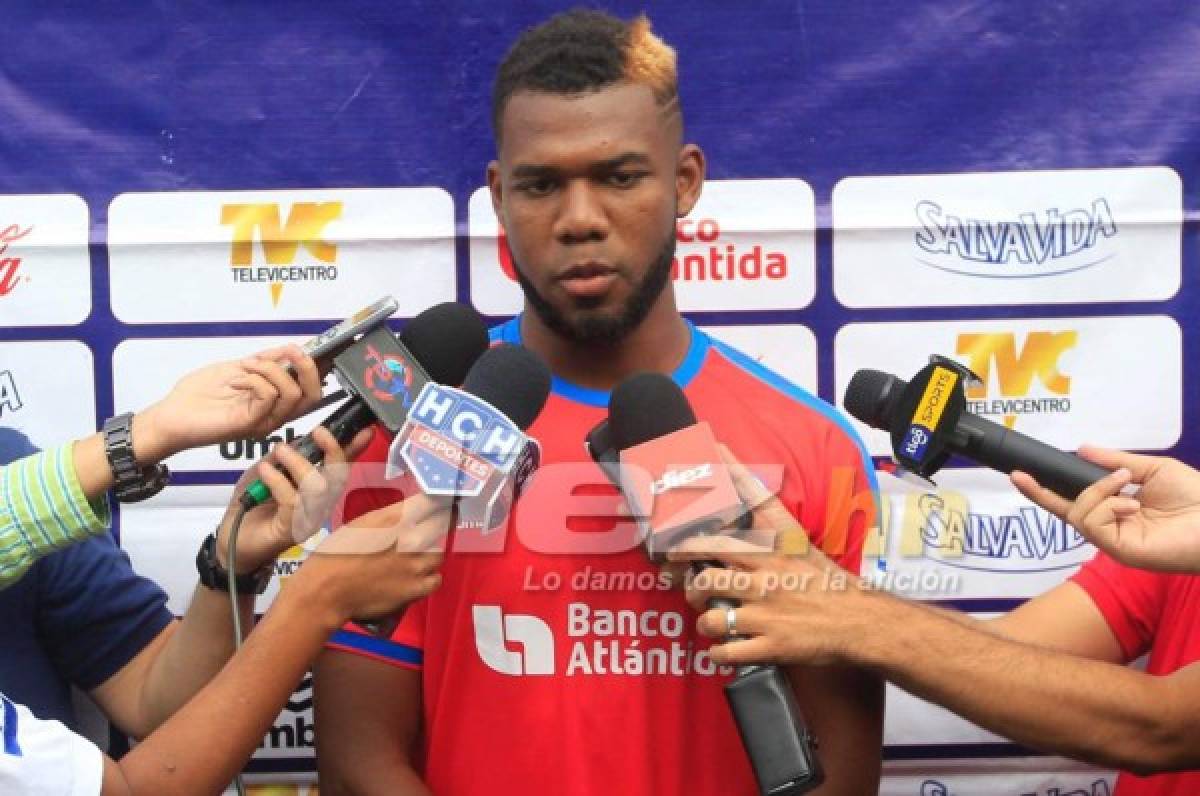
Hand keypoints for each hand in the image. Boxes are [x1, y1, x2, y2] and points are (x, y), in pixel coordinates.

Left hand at [133, 345, 323, 462]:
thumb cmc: (198, 396)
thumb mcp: (237, 369)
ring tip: (246, 367)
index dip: (314, 368)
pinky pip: (269, 396)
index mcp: (273, 403)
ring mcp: (263, 421)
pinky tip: (235, 380)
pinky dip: (254, 379)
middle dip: (306, 366)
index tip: (303, 348)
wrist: (171, 415)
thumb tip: (288, 349)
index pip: (310, 390)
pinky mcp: (250, 424)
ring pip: (292, 393)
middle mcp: (274, 415)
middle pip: (313, 395)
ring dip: (270, 370)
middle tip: (290, 351)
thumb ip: (264, 361)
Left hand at [216, 426, 373, 573]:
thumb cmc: (251, 505)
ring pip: (317, 488)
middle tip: (318, 432)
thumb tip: (300, 440)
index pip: (341, 467)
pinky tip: (264, 470)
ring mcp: (307, 520)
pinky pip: (292, 502)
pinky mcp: (290, 531)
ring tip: (280, 449)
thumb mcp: (266, 470)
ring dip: (299, 464)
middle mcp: (319, 506)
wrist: (230, 539)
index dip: (354, 449)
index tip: (364, 430)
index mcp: (318, 490)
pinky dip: (278, 481)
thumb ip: (284, 457)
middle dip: (333, 451)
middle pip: (338, 478)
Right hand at [296, 494, 451, 623]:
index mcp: (396, 518)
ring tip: (418, 553)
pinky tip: (419, 575)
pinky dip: (430, 577)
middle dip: (445, 518)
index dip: (444, 496)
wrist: (327, 590)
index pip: (434, 500)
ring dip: (431, 551)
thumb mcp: (363, 522)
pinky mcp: (415, 589)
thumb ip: (392, 517)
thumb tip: (412, 512)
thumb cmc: (336, 554)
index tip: (448, 496)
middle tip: (443, 519)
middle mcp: (411, 539)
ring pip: (439, 552)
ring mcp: (416, 565)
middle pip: (445, 522)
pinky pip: (436, 579)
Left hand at [667, 443, 875, 666]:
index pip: (717, 541)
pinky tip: (722, 648)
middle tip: (690, 588)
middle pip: (706, 579)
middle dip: (689, 586)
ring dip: (704, 622)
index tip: (669, 549)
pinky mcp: (772, 646)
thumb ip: (760, 502)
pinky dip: (718, 653)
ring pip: (712, 618)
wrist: (859, 618)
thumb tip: (725, 456)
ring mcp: (766, 615)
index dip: (686, 546)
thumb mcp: (793, 535)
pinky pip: (728, 652)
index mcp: (769, 552)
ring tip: (711, 620)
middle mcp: (764, 580)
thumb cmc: (824, 577)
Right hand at [1012, 445, 1199, 573]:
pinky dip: (1108, 505)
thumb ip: (1114, 461)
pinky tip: (1132, 502)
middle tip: (1022, 476)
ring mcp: (1116, 542)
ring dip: (1097, 492)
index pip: (1075, 502)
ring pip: (1078, 515)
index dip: (1046, 490)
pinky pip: (1093, 524)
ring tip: (1127, 486)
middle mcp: (1113, 528)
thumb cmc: (1196, 496)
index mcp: (1119, 511)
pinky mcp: (1121, 551)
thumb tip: (1083, 449)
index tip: (1020, 475)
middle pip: (1065, 511)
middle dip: (1044, 493)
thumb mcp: (1150, 468)